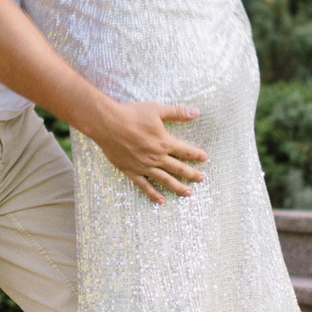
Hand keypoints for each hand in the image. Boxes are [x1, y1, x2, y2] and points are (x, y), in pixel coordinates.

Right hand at [80, 101, 207, 202]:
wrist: (107, 124)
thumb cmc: (131, 114)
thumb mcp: (157, 110)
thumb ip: (177, 113)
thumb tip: (196, 112)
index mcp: (164, 143)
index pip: (186, 151)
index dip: (197, 155)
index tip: (205, 158)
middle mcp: (156, 157)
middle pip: (179, 168)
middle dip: (192, 174)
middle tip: (202, 179)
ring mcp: (144, 166)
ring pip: (165, 180)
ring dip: (178, 187)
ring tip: (188, 193)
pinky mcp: (131, 171)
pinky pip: (144, 185)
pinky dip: (153, 194)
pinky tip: (161, 200)